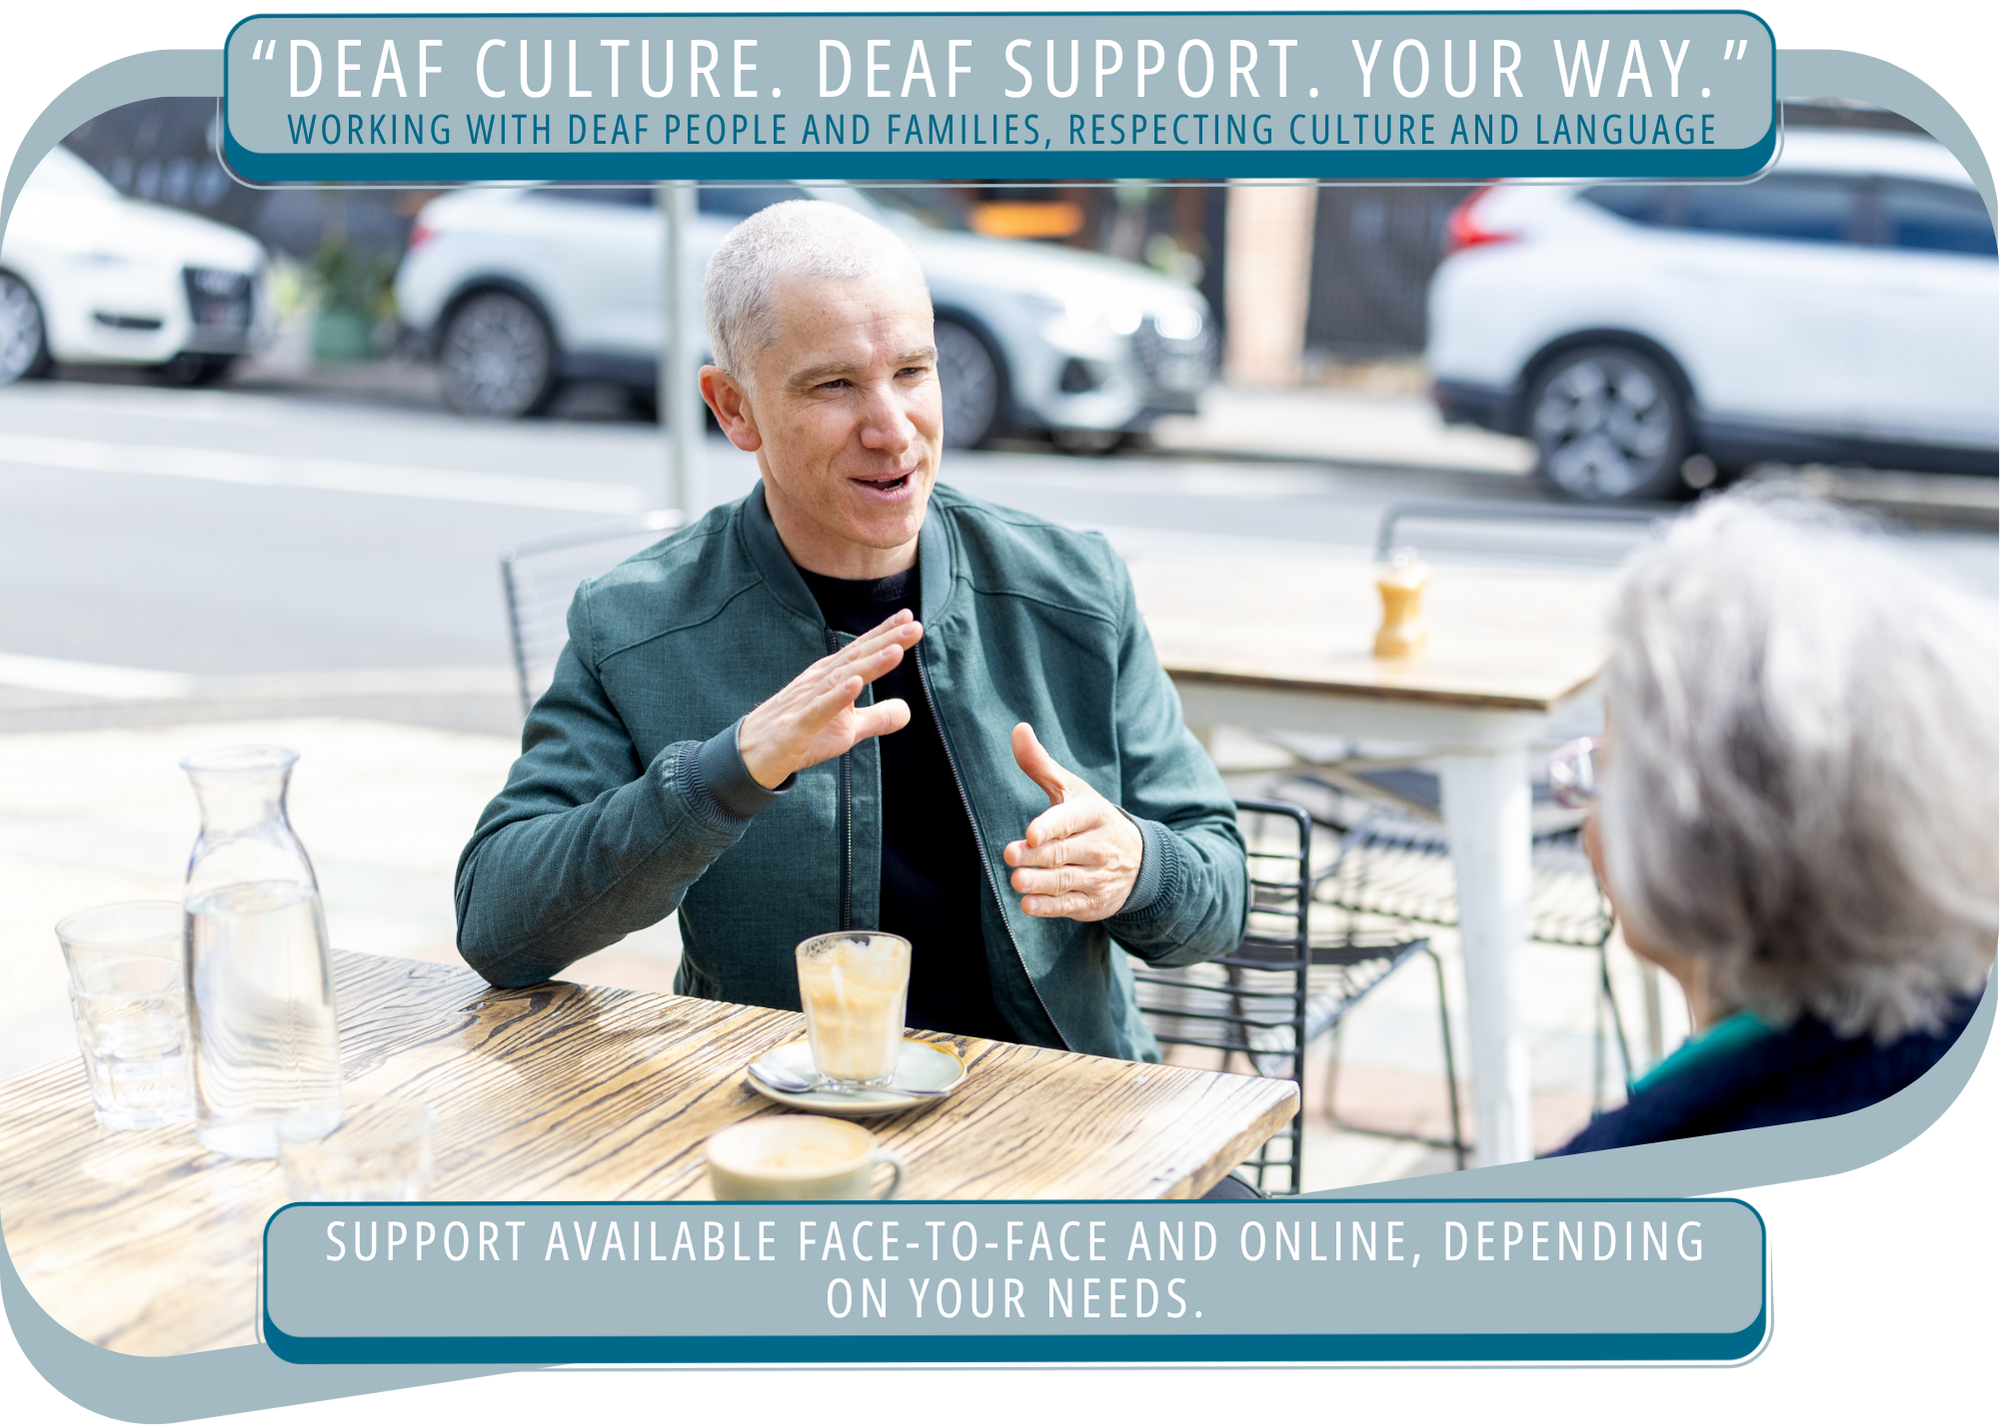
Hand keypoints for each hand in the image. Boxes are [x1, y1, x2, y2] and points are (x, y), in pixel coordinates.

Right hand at [737, 612, 923, 788]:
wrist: (751, 755)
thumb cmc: (800, 736)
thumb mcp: (846, 731)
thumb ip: (876, 718)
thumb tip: (908, 711)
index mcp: (830, 677)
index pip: (860, 651)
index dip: (885, 634)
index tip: (909, 617)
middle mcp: (819, 682)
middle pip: (855, 658)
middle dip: (886, 641)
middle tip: (913, 625)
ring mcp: (806, 702)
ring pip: (841, 678)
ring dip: (869, 664)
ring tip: (896, 650)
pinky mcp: (797, 726)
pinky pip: (819, 709)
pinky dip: (837, 696)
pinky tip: (856, 684)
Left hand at [1002, 722, 1142, 920]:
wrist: (1140, 861)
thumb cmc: (1090, 819)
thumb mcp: (1071, 790)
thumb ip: (1040, 764)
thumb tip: (1018, 729)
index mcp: (1092, 814)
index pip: (1070, 820)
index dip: (1051, 826)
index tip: (1031, 832)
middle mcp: (1098, 846)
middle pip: (1063, 852)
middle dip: (1037, 855)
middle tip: (1011, 855)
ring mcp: (1097, 876)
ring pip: (1065, 880)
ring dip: (1040, 883)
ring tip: (1017, 881)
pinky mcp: (1093, 902)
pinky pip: (1070, 905)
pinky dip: (1050, 907)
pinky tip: (1029, 905)